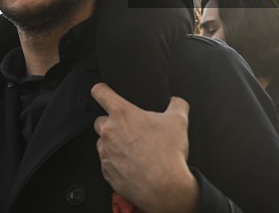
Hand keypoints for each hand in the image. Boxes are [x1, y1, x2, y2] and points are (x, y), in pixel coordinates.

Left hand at [91, 83, 197, 212]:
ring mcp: (106, 153)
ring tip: (134, 150)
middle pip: (99, 120)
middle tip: (130, 130)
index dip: (101, 89)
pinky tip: (132, 164)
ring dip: (113, 144)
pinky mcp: (106, 171)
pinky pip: (107, 162)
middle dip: (112, 122)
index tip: (103, 92)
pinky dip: (116, 162)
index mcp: (122, 114)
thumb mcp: (179, 121)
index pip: (100, 92)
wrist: (165, 188)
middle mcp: (109, 132)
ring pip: (103, 142)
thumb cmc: (168, 155)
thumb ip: (177, 104)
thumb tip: (177, 102)